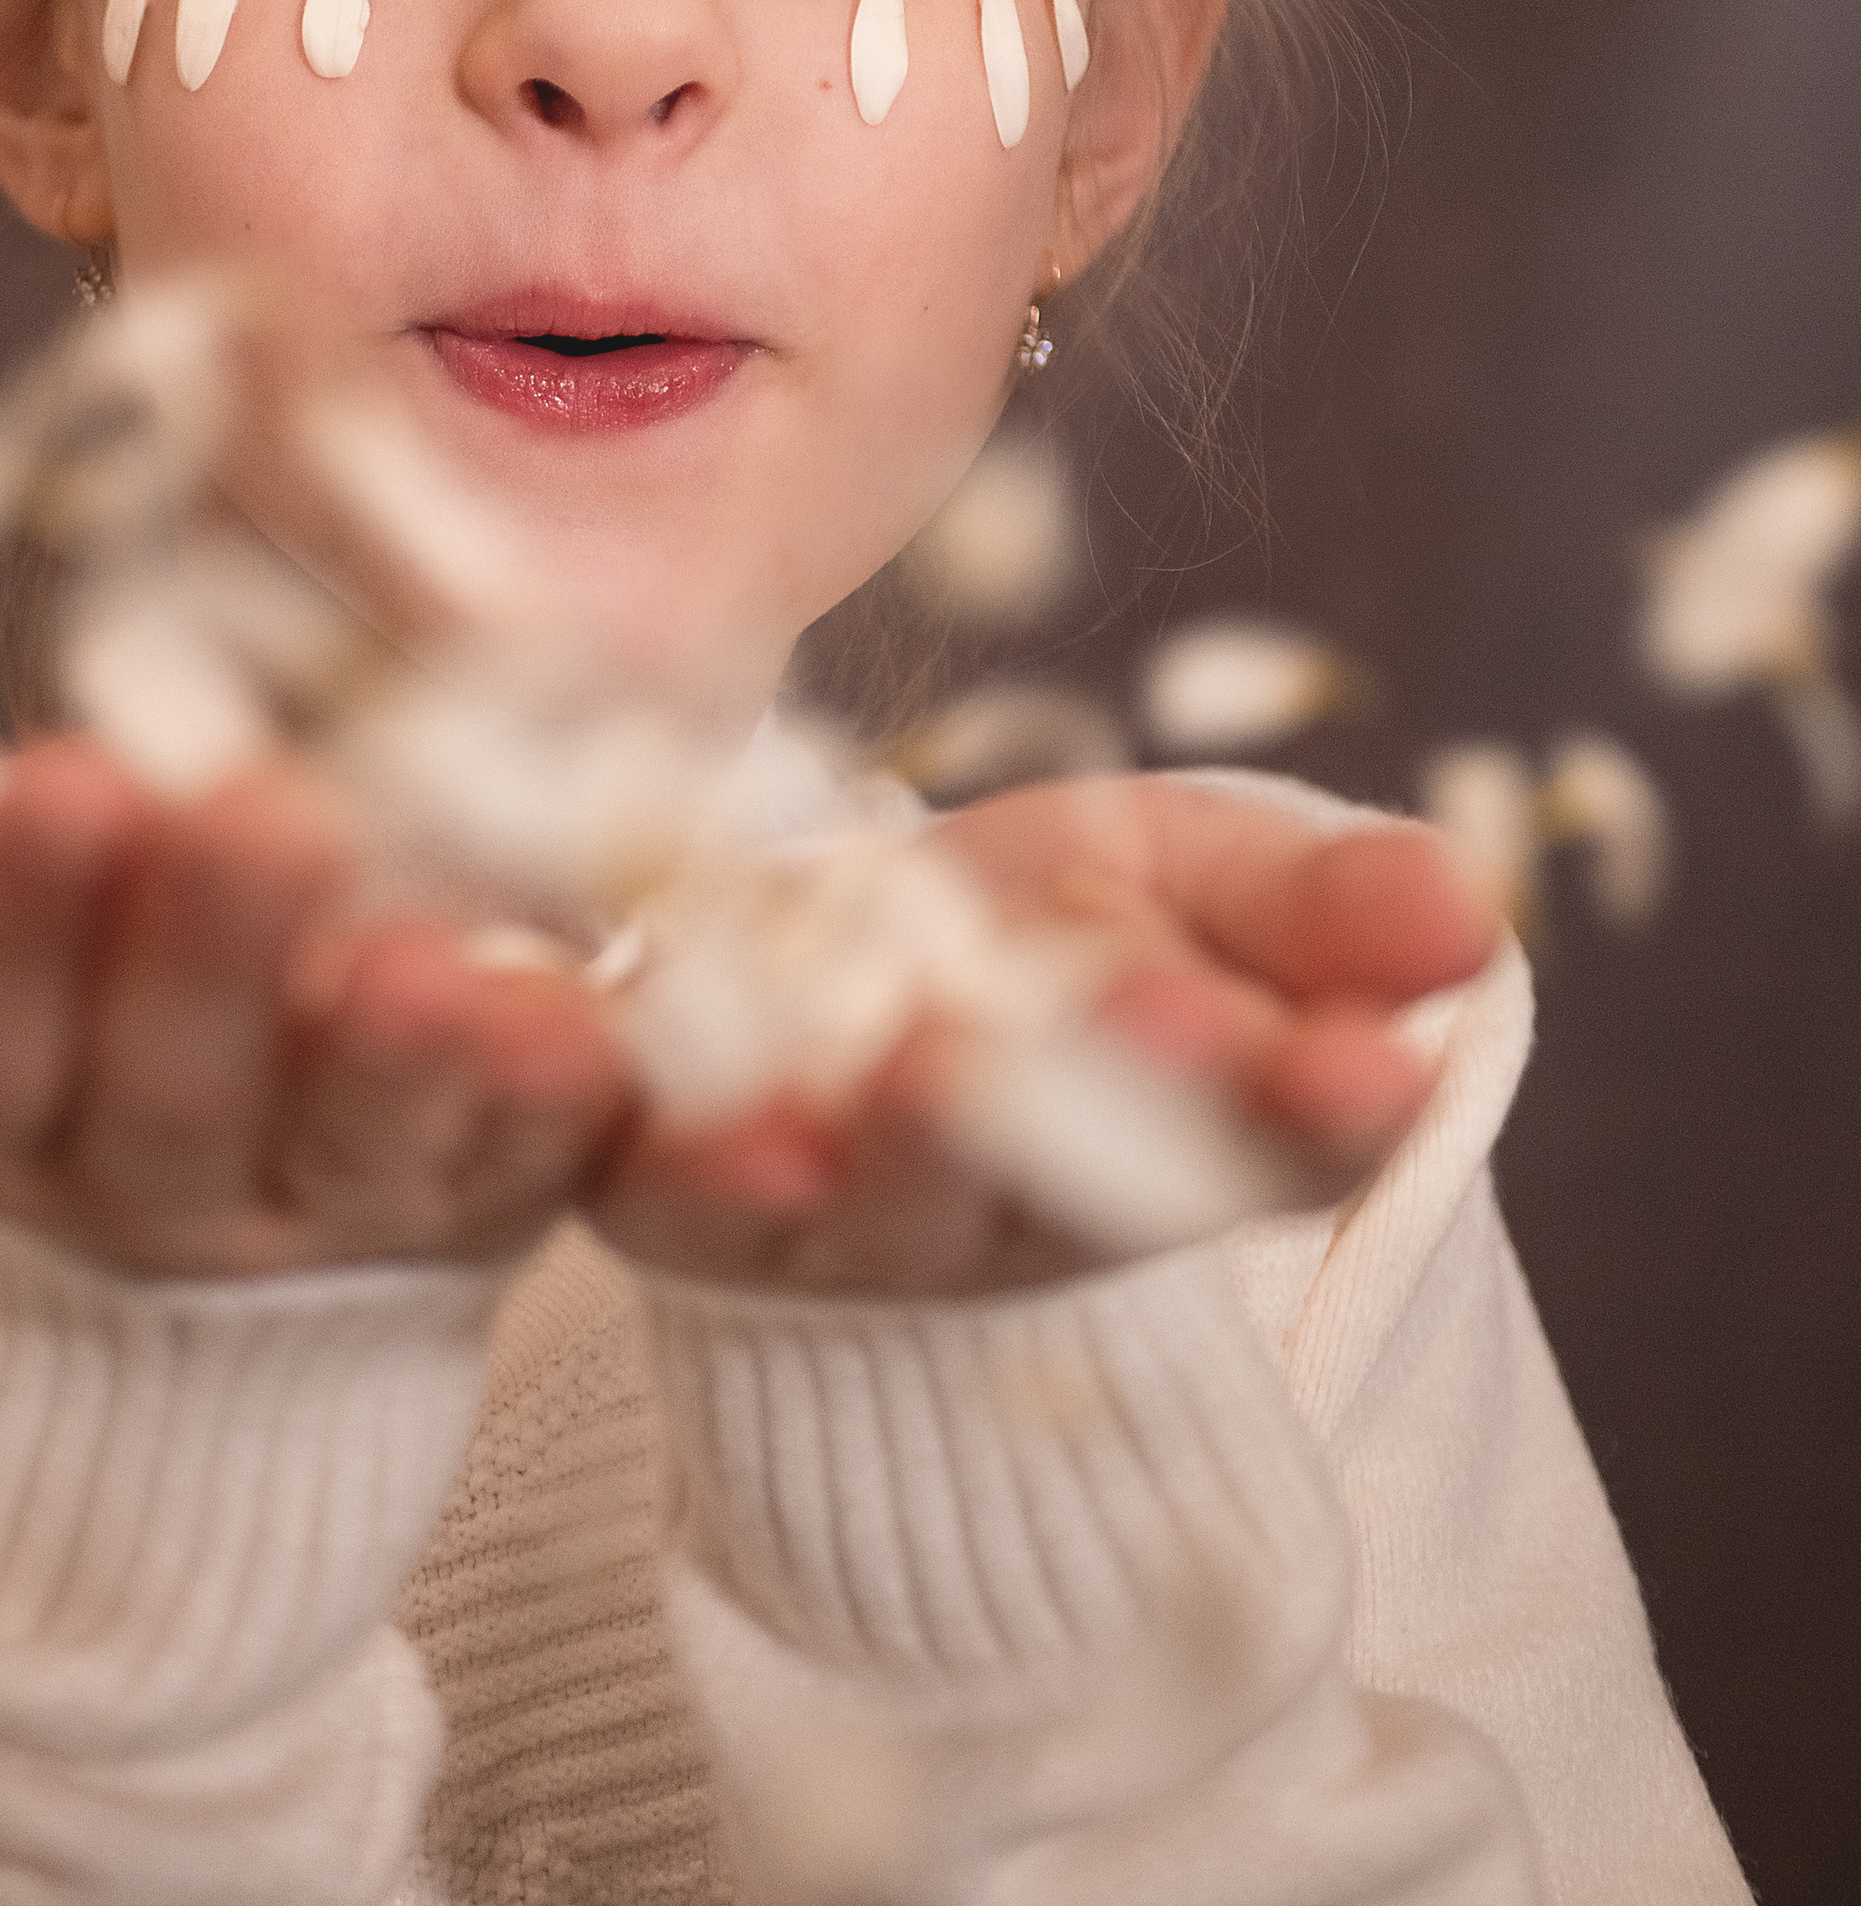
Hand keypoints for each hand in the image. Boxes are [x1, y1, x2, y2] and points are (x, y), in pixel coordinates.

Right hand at [0, 738, 629, 1279]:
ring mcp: (326, 1217)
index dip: (8, 928)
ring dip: (400, 1061)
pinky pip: (527, 1176)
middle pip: (170, 1096)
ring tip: (444, 968)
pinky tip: (586, 1032)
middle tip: (261, 813)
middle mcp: (150, 1183)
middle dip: (211, 959)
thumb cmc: (62, 1018)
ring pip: (357, 1154)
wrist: (212, 1233)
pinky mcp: (484, 1213)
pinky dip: (551, 1108)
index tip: (62, 781)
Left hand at [591, 775, 1496, 1297]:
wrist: (834, 968)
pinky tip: (664, 1083)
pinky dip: (656, 1133)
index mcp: (1170, 1151)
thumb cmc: (1067, 935)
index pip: (1262, 1143)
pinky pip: (649, 1174)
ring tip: (930, 1071)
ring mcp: (827, 1220)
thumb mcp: (1209, 890)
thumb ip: (1322, 912)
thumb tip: (1462, 911)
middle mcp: (999, 1219)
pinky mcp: (663, 1184)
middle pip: (1058, 1189)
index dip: (1309, 1112)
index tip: (1367, 1070)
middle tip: (1155, 1028)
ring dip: (902, 1147)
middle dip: (1118, 1112)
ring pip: (869, 1201)